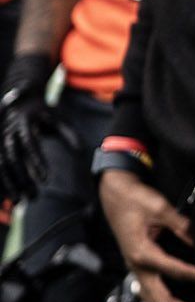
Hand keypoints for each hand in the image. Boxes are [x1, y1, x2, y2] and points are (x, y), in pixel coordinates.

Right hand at [0, 55, 70, 200]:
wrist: (22, 100)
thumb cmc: (45, 112)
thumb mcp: (58, 118)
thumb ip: (69, 133)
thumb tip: (80, 150)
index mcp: (25, 124)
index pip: (30, 145)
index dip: (37, 162)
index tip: (46, 179)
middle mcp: (10, 133)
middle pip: (12, 158)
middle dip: (21, 178)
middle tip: (33, 196)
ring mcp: (2, 140)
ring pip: (2, 164)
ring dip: (9, 184)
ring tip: (20, 201)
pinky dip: (1, 182)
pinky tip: (7, 199)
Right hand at [98, 168, 194, 301]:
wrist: (114, 195)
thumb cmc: (135, 200)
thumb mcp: (160, 208)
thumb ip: (182, 225)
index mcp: (142, 253)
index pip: (173, 271)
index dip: (194, 276)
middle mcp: (137, 268)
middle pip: (161, 299)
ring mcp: (135, 271)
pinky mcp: (137, 270)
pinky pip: (146, 298)